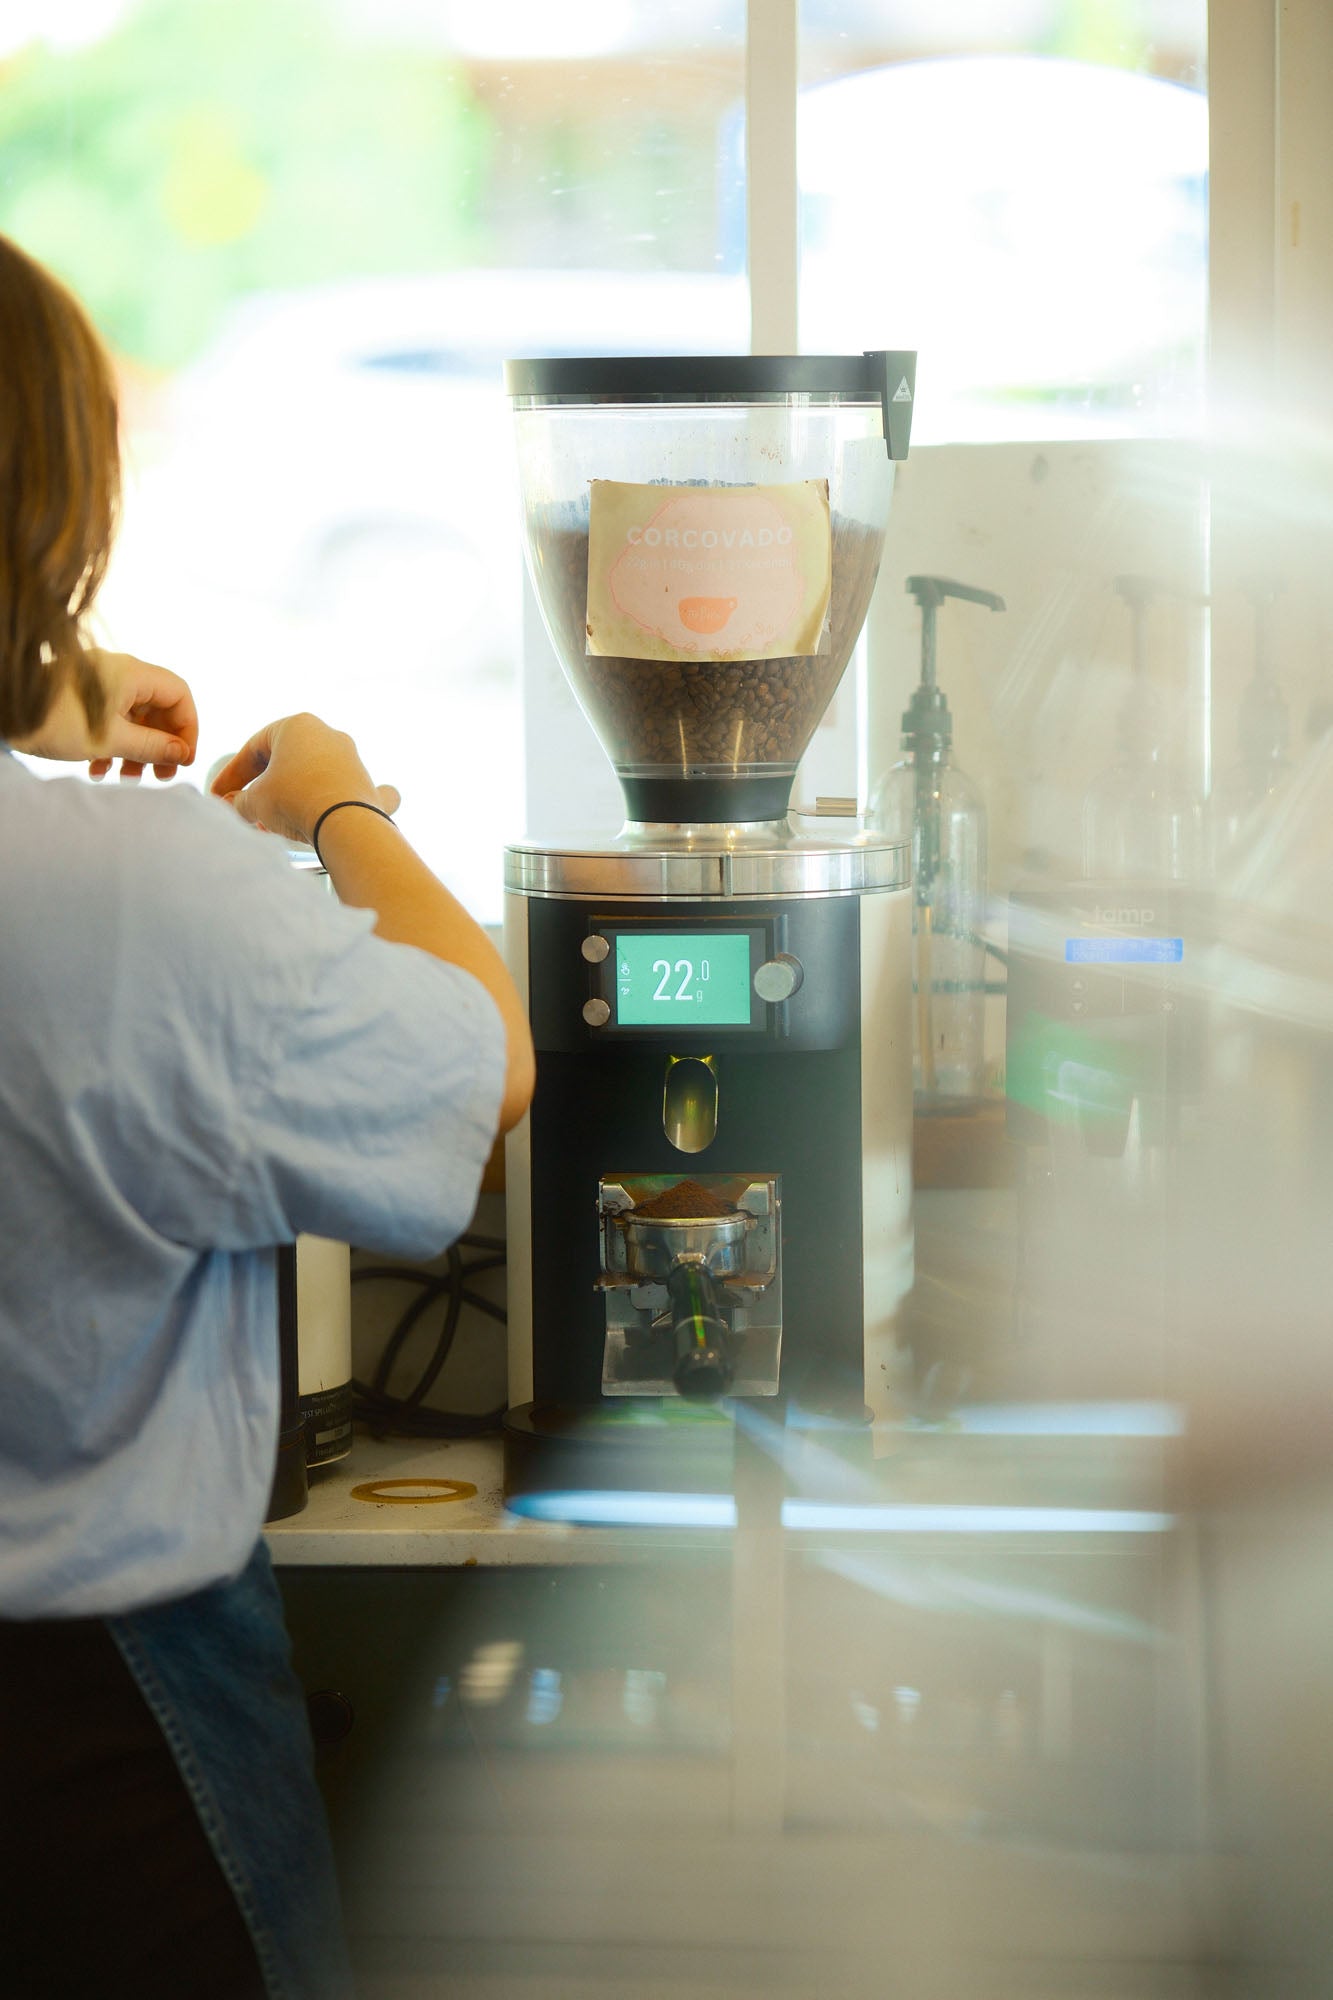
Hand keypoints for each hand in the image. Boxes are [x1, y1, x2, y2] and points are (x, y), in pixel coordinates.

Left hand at [12, 648, 197, 779]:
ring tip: (126, 778)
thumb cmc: (56, 721)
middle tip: (160, 776)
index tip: (183, 759)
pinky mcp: (82, 698)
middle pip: (157, 708)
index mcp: (131, 673)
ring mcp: (99, 684)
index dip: (187, 728)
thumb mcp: (111, 741)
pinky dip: (112, 745)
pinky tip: (98, 770)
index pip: (179, 695)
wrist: (4, 710)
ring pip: (133, 718)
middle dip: (160, 745)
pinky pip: (110, 719)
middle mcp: (118, 673)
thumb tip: (183, 754)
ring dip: (135, 750)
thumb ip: (153, 747)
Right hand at [209, 712, 398, 846]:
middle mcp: (329, 736)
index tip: (219, 796)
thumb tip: (234, 805)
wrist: (346, 824)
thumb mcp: (255, 800)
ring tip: (274, 825)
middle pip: (285, 763)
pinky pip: (352, 792)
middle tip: (245, 810)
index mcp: (297, 726)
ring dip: (291, 798)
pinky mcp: (368, 787)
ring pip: (313, 778)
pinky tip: (339, 809)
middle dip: (262, 788)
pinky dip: (340, 801)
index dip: (232, 775)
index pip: (254, 748)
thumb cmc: (295, 800)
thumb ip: (239, 800)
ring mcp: (353, 761)